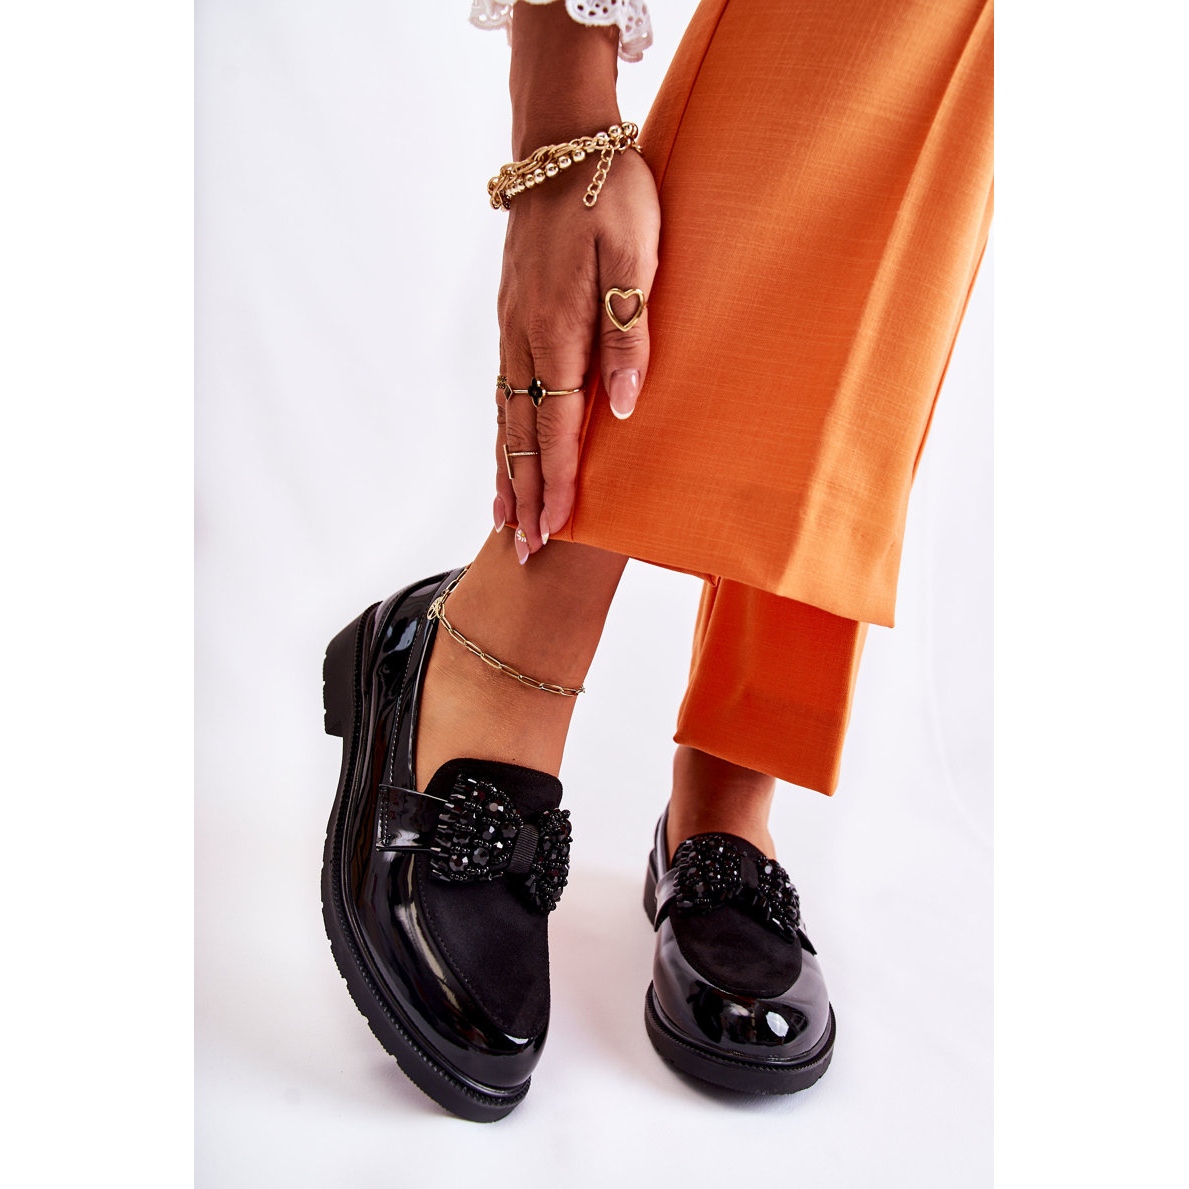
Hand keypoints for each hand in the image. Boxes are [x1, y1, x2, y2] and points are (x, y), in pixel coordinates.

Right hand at [494, 143, 659, 560]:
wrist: (560, 145)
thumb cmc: (610, 194)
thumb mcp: (636, 255)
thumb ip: (629, 332)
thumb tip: (623, 408)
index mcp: (557, 329)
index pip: (555, 426)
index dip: (556, 483)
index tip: (555, 529)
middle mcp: (525, 337)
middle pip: (520, 433)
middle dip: (524, 495)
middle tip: (522, 550)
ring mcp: (512, 328)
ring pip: (504, 415)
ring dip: (505, 470)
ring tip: (504, 518)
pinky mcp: (511, 316)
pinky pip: (502, 388)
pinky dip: (500, 431)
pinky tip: (503, 450)